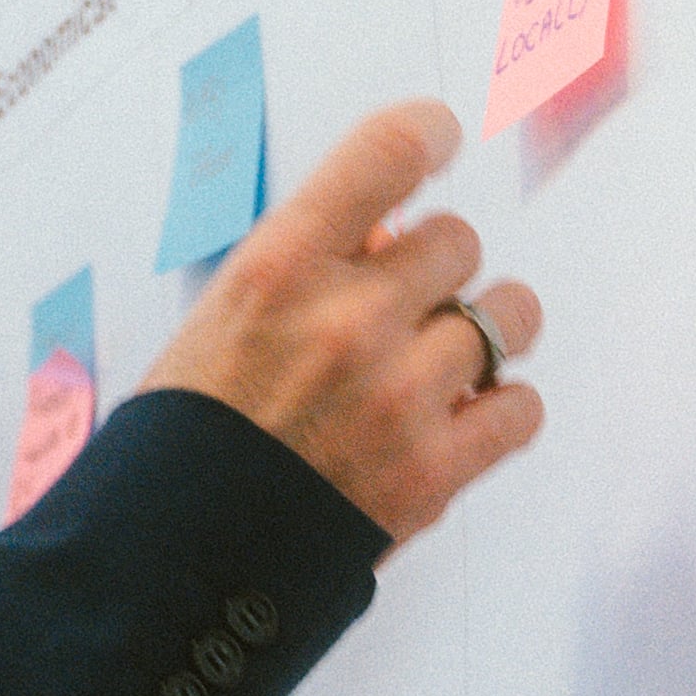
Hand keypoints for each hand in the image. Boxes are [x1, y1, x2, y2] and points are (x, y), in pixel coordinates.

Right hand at [140, 98, 541, 542]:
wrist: (173, 563)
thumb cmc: (188, 438)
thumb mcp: (220, 323)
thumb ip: (306, 268)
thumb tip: (387, 234)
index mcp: (278, 268)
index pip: (390, 150)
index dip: (427, 132)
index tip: (438, 138)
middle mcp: (347, 320)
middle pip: (457, 239)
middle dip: (437, 269)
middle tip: (402, 309)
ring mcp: (399, 396)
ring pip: (509, 315)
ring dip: (483, 333)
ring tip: (443, 366)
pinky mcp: (436, 471)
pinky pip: (522, 407)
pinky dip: (500, 412)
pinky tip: (460, 423)